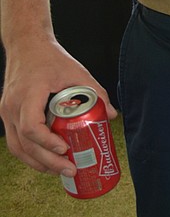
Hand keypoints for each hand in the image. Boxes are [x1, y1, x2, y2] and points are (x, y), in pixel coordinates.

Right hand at [0, 35, 116, 176]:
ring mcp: (6, 112)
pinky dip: (29, 154)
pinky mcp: (7, 115)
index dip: (47, 142)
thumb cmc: (49, 57)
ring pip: (17, 147)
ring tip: (58, 170)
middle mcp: (12, 105)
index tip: (64, 149)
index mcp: (28, 93)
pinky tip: (45, 160)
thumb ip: (95, 92)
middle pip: (25, 143)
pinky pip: (15, 141)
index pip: (31, 126)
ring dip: (37, 163)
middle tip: (69, 169)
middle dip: (47, 161)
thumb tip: (111, 114)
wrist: (26, 45)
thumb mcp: (76, 71)